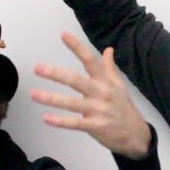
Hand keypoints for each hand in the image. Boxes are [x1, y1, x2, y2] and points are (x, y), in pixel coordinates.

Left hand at [31, 31, 151, 159]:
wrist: (136, 135)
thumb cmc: (124, 108)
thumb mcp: (120, 86)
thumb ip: (110, 68)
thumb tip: (109, 49)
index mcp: (106, 82)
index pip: (91, 61)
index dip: (77, 47)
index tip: (63, 35)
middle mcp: (102, 94)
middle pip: (77, 81)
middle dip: (57, 74)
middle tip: (38, 68)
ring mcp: (99, 111)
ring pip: (72, 104)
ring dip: (52, 99)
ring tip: (34, 94)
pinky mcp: (96, 126)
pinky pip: (76, 124)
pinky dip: (61, 122)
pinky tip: (46, 118)